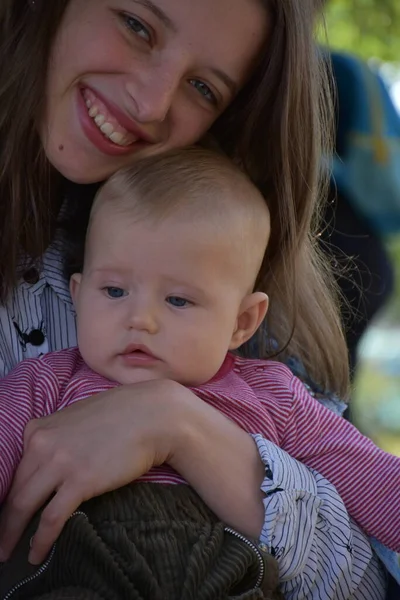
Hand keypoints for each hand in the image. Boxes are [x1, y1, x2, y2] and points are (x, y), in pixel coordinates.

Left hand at [0, 379, 264, 564]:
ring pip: (23, 506)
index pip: (15, 470)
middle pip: (15, 490)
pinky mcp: (79, 481)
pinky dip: (40, 540)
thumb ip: (58, 436)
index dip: (9, 495)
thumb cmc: (123, 416)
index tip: (7, 512)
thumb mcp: (78, 418)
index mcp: (40, 428)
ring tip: (7, 552)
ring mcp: (60, 462)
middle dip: (4, 519)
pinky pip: (50, 518)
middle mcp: (42, 443)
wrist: (154, 415)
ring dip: (12, 534)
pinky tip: (35, 555)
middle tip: (0, 540)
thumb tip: (52, 458)